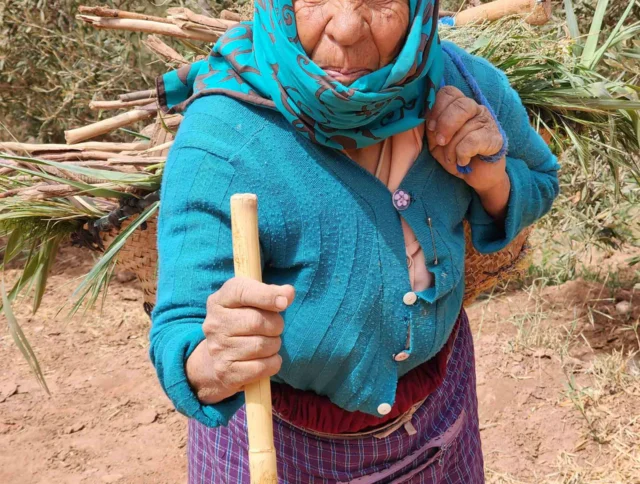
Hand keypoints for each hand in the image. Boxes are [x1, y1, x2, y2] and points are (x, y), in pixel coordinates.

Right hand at [186, 277, 294, 404]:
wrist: (217, 360)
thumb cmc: (242, 323)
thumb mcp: (250, 303)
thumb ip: (270, 293)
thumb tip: (288, 293)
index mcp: (219, 301)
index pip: (242, 292)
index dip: (267, 295)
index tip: (284, 302)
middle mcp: (214, 324)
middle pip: (257, 321)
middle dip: (276, 325)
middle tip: (276, 328)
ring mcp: (218, 349)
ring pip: (262, 345)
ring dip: (275, 345)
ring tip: (270, 343)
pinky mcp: (226, 372)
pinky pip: (262, 367)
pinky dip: (273, 363)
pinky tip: (268, 359)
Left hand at [426, 86, 507, 193]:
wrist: (476, 176)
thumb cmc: (455, 156)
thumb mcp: (436, 142)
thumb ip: (431, 127)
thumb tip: (424, 115)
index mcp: (459, 106)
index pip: (448, 92)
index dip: (437, 108)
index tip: (431, 128)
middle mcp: (476, 109)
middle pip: (460, 105)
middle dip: (445, 125)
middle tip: (440, 142)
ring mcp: (488, 122)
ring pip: (465, 127)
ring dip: (452, 148)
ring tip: (452, 158)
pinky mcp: (496, 139)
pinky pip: (472, 142)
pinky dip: (462, 155)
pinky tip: (464, 161)